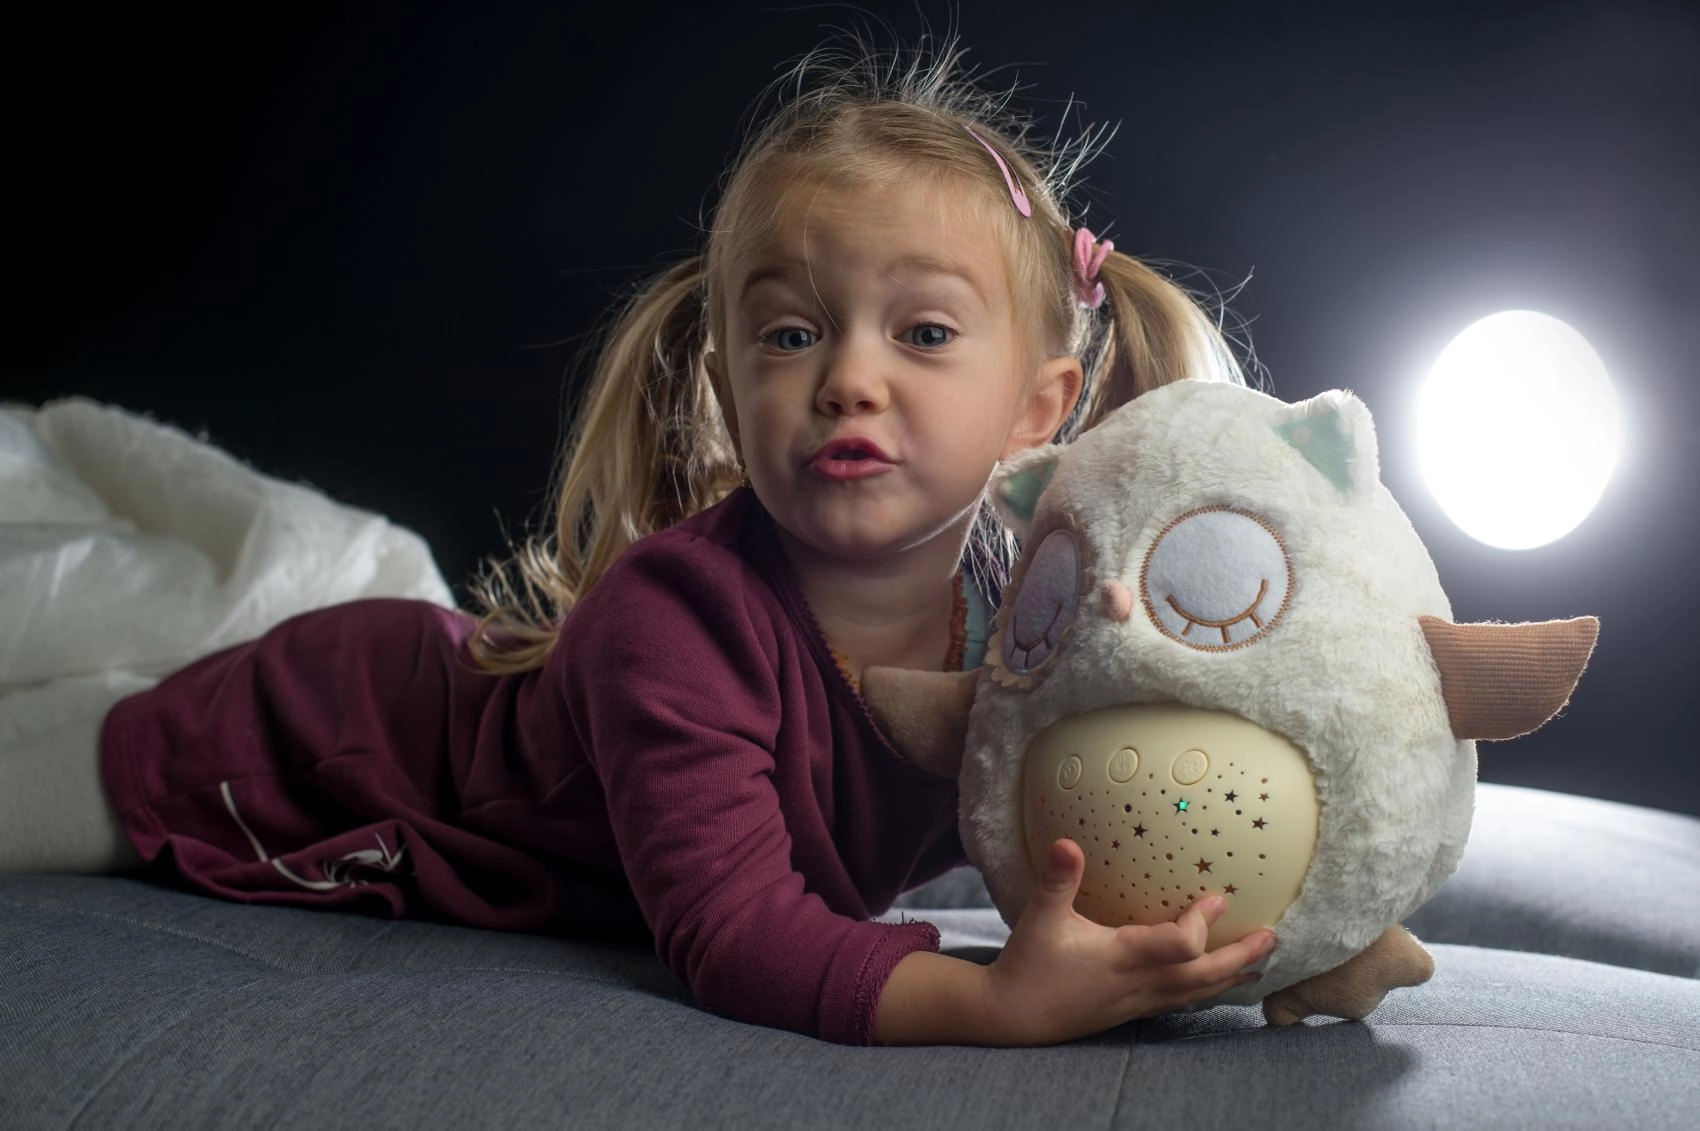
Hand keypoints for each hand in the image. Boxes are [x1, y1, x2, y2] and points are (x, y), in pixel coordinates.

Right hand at [982, 838, 1274, 1045]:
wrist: (1013, 1017)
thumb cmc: (1028, 966)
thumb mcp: (1040, 917)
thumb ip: (1057, 880)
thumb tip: (1066, 842)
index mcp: (1121, 957)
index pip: (1180, 946)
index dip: (1202, 923)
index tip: (1219, 896)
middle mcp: (1138, 983)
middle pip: (1203, 976)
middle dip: (1240, 956)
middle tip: (1272, 937)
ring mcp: (1139, 1001)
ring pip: (1197, 993)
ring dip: (1232, 977)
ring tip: (1262, 964)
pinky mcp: (1133, 1011)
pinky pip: (1182, 1001)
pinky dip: (1208, 990)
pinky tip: (1217, 985)